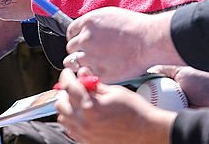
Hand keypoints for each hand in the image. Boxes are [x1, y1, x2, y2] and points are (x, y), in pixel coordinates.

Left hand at [56, 68, 175, 143]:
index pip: (68, 87)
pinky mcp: (89, 142)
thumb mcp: (115, 91)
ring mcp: (86, 135)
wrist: (148, 133)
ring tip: (79, 100)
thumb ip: (94, 84)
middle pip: (60, 103)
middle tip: (75, 86)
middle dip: (65, 91)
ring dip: (67, 106)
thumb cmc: (136, 112)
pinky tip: (83, 114)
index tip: (69, 72)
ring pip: (63, 118)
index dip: (66, 76)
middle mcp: (84, 123)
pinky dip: (72, 120)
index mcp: (90, 107)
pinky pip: (71, 130)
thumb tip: (83, 73)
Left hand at [65, 8, 180, 82]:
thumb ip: (91, 24)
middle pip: (70, 49)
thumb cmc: (134, 26)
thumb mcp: (107, 15)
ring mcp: (91, 57)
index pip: (70, 33)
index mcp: (87, 23)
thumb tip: (82, 32)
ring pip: (74, 63)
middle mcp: (85, 39)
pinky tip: (103, 69)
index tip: (82, 43)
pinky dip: (92, 74)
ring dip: (82, 64)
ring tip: (95, 63)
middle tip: (90, 54)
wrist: (149, 40)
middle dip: (78, 51)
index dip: (76, 39)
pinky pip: (87, 75)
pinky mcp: (99, 72)